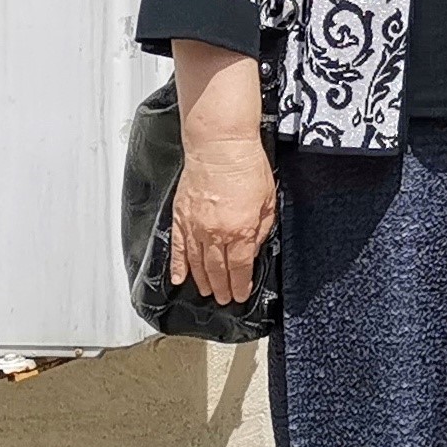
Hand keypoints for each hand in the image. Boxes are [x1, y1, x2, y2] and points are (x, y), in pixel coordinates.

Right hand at [172, 133, 276, 306]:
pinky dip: (177, 266)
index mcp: (241, 230)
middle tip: (225, 300)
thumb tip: (253, 249)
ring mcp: (194, 227)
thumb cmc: (247, 167)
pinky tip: (179, 278)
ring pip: (197, 263)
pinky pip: (178, 248)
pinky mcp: (180, 217)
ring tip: (207, 292)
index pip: (240, 268)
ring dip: (202, 281)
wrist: (220, 147)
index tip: (241, 296)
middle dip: (223, 288)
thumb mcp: (268, 201)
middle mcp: (215, 233)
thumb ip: (260, 229)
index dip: (240, 285)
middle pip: (217, 270)